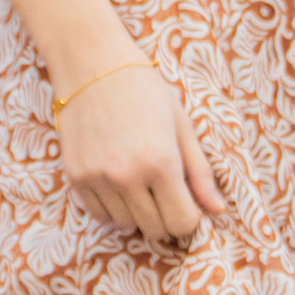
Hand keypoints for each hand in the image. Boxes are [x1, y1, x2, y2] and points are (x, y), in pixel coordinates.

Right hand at [54, 64, 224, 244]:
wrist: (92, 65)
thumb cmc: (145, 91)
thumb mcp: (181, 126)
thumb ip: (200, 172)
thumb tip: (218, 211)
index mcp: (161, 161)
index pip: (183, 222)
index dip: (190, 217)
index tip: (186, 201)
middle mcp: (127, 175)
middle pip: (156, 229)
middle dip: (166, 217)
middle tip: (164, 192)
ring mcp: (97, 178)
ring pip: (126, 225)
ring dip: (138, 213)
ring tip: (139, 183)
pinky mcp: (75, 177)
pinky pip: (99, 216)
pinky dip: (112, 209)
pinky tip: (118, 185)